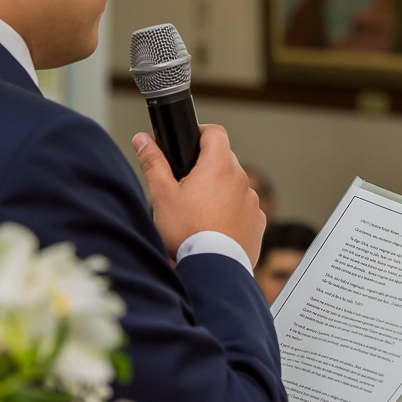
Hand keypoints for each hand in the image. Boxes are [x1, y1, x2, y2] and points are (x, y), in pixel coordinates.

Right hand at [133, 124, 264, 264]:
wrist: (213, 269)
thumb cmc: (187, 232)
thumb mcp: (162, 196)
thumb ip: (154, 163)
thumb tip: (142, 139)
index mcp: (219, 166)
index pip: (215, 133)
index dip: (201, 134)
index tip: (190, 145)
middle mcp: (241, 179)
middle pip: (224, 160)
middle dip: (207, 168)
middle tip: (187, 187)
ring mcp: (252, 201)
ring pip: (234, 186)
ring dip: (221, 191)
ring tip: (200, 213)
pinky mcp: (258, 221)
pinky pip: (244, 208)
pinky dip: (232, 212)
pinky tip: (215, 228)